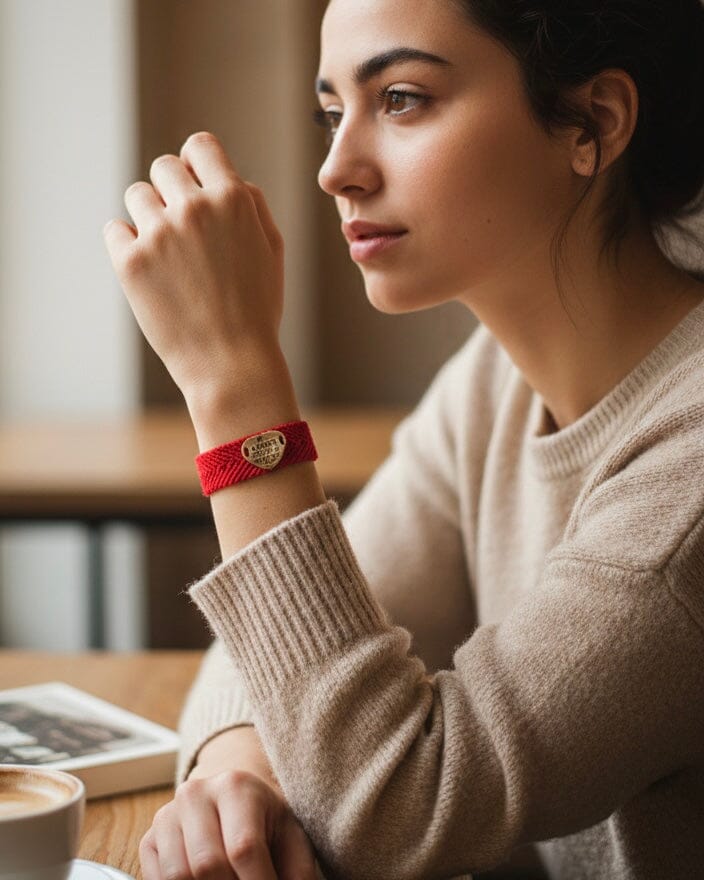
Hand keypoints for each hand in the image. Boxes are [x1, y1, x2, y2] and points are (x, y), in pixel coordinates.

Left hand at [103, 131, 284, 400]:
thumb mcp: (272, 252)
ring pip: (136, 195)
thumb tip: (232, 179)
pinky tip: (149, 271)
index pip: (200, 146)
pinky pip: (115, 229)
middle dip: (171, 192)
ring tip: (167, 256)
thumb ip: (253, 206)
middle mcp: (194, 208)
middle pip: (164, 167)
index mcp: (233, 200)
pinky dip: (127, 245)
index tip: (194, 185)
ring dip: (148, 217)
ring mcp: (159, 233)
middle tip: (182, 232)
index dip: (196, 164)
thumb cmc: (257, 311)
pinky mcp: (130, 261)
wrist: (231, 364)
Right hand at [140, 769, 317, 879]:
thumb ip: (297, 871)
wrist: (231, 799)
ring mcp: (168, 815)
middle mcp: (196, 794)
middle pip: (208, 864)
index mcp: (236, 786)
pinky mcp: (150, 838)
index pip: (244, 847)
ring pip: (178, 876)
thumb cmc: (265, 822)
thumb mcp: (290, 836)